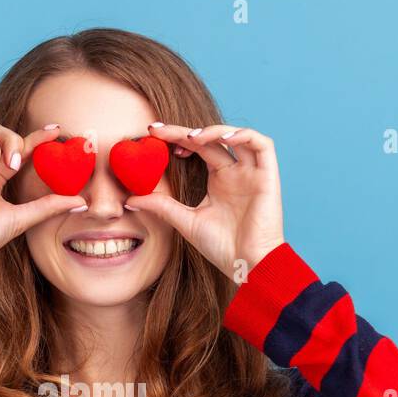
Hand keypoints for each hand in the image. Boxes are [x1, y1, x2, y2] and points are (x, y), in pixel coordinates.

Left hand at [124, 123, 285, 279]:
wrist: (248, 266)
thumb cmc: (222, 248)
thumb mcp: (186, 222)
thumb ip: (161, 206)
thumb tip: (128, 200)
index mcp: (219, 179)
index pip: (197, 148)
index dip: (176, 138)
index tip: (151, 135)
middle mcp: (235, 171)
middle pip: (211, 139)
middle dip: (184, 131)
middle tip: (158, 130)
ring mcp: (252, 172)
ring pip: (237, 135)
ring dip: (214, 130)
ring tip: (190, 137)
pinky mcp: (268, 176)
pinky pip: (262, 144)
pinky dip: (244, 135)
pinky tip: (224, 138)